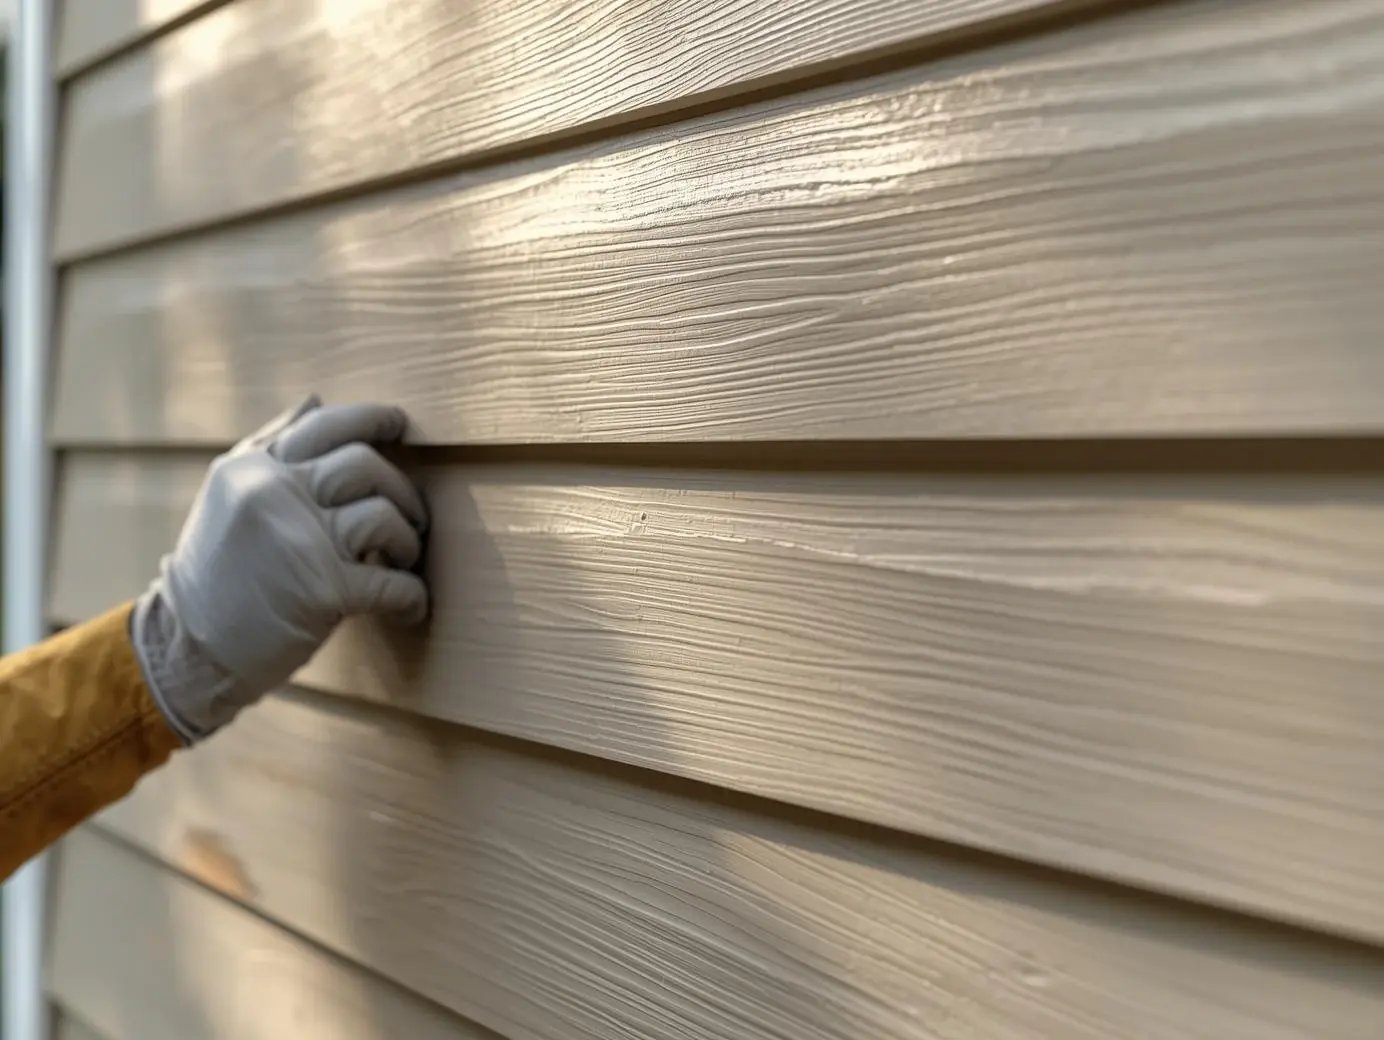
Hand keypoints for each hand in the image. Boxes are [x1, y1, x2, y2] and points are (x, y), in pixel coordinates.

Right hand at [131, 396, 428, 740]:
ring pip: (384, 517)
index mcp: (253, 469)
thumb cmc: (217, 572)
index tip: (399, 423)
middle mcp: (274, 495)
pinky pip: (391, 582)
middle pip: (365, 466)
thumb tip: (316, 400)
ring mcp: (300, 541)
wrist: (186, 648)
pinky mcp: (323, 590)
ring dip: (409, 540)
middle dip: (402, 490)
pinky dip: (411, 595)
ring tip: (404, 558)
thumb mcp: (227, 496)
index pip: (325, 426)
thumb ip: (270, 445)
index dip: (373, 418)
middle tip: (412, 516)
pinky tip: (411, 604)